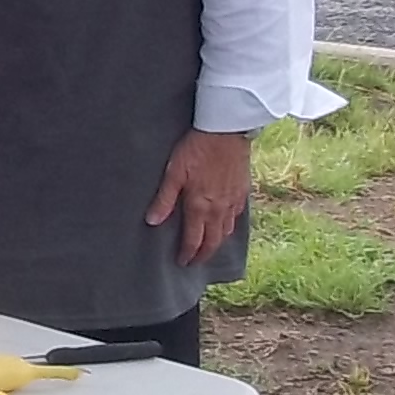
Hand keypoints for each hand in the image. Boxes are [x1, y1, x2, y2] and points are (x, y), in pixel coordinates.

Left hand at [147, 128, 253, 268]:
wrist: (227, 131)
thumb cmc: (197, 149)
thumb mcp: (174, 172)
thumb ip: (164, 199)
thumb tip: (152, 222)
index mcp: (200, 206)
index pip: (194, 239)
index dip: (188, 253)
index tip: (182, 262)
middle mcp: (219, 209)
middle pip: (213, 241)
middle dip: (204, 254)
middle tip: (195, 262)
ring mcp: (233, 201)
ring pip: (227, 231)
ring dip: (217, 242)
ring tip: (209, 247)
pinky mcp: (243, 191)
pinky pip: (236, 216)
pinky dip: (229, 226)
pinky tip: (225, 224)